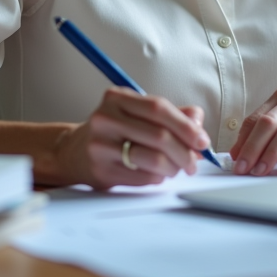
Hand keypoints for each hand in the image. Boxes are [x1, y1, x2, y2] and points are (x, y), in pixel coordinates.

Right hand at [55, 87, 210, 189]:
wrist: (75, 152)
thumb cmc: (115, 130)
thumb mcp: (138, 113)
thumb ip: (171, 114)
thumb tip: (198, 122)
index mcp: (117, 98)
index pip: (159, 108)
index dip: (186, 126)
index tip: (202, 140)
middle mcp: (105, 119)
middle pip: (159, 136)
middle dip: (185, 151)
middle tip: (194, 161)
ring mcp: (101, 146)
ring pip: (153, 160)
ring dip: (174, 167)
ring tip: (177, 168)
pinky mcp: (101, 171)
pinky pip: (143, 178)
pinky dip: (159, 178)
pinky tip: (157, 174)